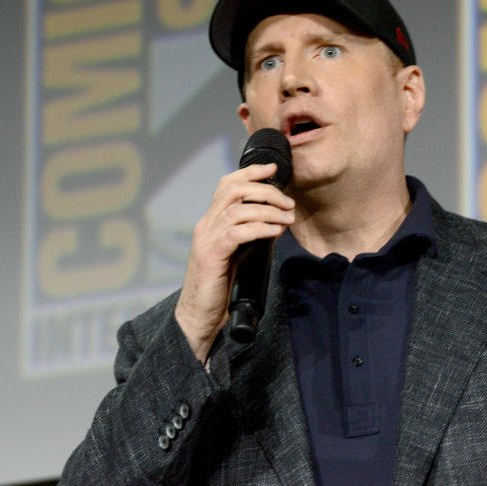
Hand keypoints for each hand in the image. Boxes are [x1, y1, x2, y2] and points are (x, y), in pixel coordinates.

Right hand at [174, 163, 294, 362]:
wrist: (198, 315)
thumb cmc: (219, 287)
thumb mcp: (235, 254)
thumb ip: (247, 236)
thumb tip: (276, 222)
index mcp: (210, 222)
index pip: (226, 185)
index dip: (250, 172)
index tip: (274, 170)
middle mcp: (205, 225)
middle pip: (233, 190)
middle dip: (265, 190)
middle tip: (288, 203)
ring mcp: (206, 239)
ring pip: (237, 209)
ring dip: (267, 210)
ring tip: (287, 218)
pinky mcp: (211, 256)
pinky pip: (237, 233)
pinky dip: (259, 228)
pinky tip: (274, 232)